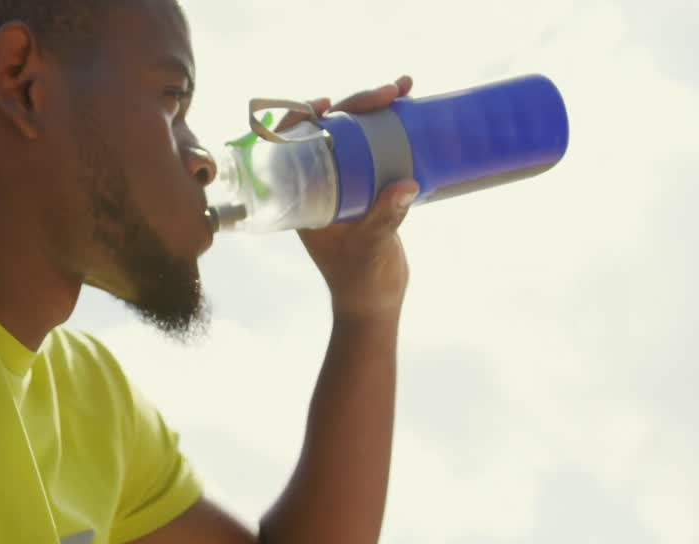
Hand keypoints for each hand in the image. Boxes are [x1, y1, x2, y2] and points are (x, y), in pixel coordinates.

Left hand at [280, 76, 417, 320]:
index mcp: (301, 197)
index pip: (290, 146)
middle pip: (329, 130)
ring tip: (404, 87)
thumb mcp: (370, 248)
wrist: (374, 300)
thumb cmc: (360, 280)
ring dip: (376, 107)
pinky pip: (376, 146)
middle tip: (388, 92)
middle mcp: (319, 184)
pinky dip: (391, 125)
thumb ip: (384, 219)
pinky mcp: (369, 184)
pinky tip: (408, 104)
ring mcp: (345, 182)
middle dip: (356, 104)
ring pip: (355, 133)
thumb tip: (406, 184)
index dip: (301, 118)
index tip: (325, 104)